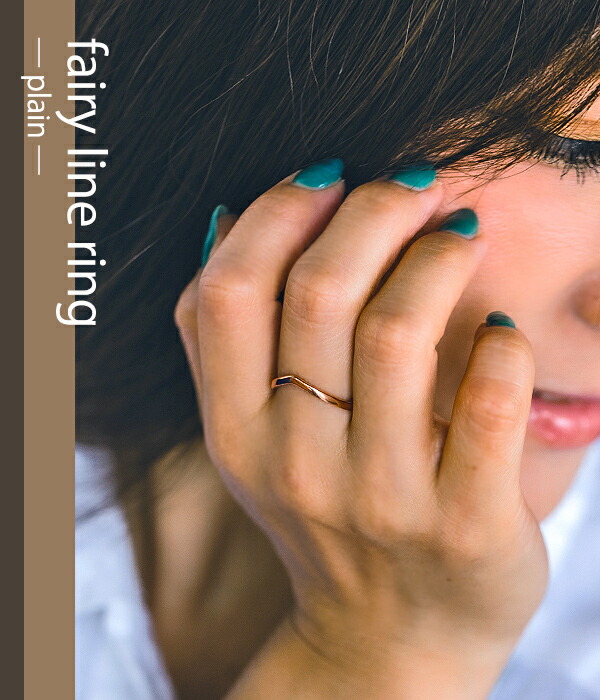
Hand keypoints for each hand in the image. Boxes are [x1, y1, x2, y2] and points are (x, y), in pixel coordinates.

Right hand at [175, 161, 547, 696]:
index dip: (277, 211)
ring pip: (399, 334)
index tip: (331, 174)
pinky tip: (503, 335)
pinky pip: (491, 404)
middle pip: (321, 293)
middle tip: (417, 181)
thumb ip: (224, 339)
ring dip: (440, 258)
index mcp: (235, 432)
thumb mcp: (249, 440)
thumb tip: (226, 218)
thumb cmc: (323, 513)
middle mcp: (294, 464)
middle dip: (375, 210)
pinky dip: (504, 348)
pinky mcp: (463, 525)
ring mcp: (379, 499)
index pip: (228, 291)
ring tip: (462, 232)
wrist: (387, 636)